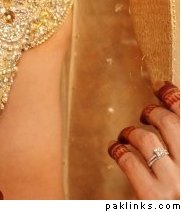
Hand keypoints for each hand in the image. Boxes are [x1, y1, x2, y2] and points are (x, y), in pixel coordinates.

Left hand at [108, 82, 179, 199]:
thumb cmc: (176, 195)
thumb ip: (178, 149)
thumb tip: (168, 116)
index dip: (175, 98)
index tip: (162, 89)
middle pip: (170, 124)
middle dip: (154, 113)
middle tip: (145, 114)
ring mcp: (175, 187)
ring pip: (148, 140)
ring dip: (133, 133)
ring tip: (128, 136)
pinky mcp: (152, 199)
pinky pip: (131, 161)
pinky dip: (119, 150)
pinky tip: (116, 150)